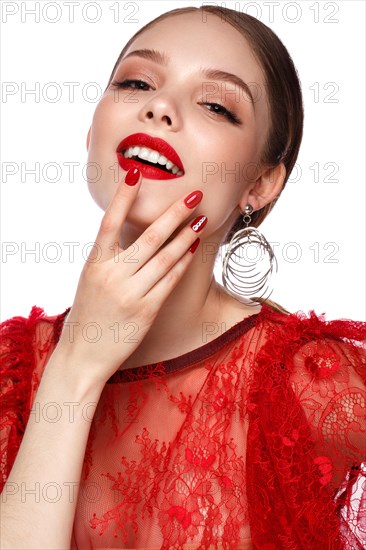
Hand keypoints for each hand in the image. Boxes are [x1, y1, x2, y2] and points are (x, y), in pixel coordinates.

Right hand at [54, 168, 206, 386]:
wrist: (83, 356)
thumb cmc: (88, 314)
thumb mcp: (91, 280)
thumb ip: (110, 257)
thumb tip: (135, 234)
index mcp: (94, 263)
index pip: (109, 222)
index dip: (122, 196)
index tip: (135, 172)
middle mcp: (112, 275)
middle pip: (149, 237)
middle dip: (174, 214)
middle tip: (193, 195)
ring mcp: (130, 293)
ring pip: (165, 257)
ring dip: (185, 236)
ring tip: (201, 219)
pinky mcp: (146, 311)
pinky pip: (170, 281)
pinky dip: (182, 263)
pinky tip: (192, 249)